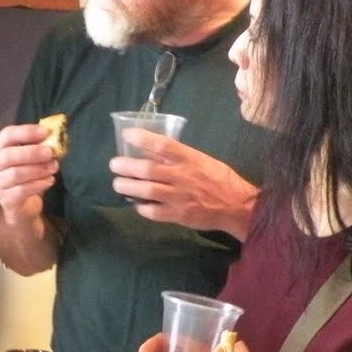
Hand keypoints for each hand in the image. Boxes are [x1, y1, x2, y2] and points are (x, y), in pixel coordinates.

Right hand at [0, 123, 58, 224]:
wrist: (20, 205)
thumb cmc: (25, 175)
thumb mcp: (29, 158)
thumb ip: (39, 146)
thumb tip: (56, 136)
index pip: (7, 135)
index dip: (26, 132)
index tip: (45, 132)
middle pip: (8, 155)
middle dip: (32, 152)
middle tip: (50, 152)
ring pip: (16, 174)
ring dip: (38, 169)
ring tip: (54, 167)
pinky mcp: (6, 199)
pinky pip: (22, 190)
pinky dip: (38, 184)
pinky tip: (50, 181)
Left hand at [109, 134, 256, 236]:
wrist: (237, 206)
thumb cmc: (219, 179)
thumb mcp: (201, 160)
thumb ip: (179, 156)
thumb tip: (153, 150)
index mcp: (189, 158)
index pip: (162, 145)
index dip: (142, 139)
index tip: (127, 135)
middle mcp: (182, 176)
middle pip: (147, 169)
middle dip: (126, 166)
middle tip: (114, 165)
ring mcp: (179, 197)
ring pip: (146, 191)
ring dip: (127, 187)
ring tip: (118, 184)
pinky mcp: (179, 215)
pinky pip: (153, 212)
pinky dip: (141, 208)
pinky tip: (137, 204)